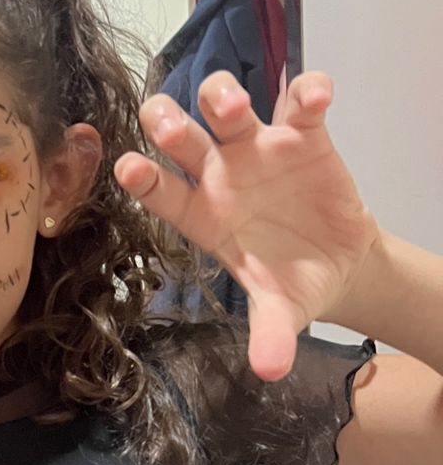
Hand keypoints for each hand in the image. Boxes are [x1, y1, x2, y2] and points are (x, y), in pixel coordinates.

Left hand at [115, 71, 378, 380]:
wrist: (336, 262)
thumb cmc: (291, 282)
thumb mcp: (281, 311)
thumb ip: (269, 333)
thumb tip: (270, 371)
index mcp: (201, 216)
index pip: (162, 194)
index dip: (144, 180)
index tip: (128, 166)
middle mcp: (220, 176)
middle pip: (183, 140)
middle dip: (170, 124)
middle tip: (163, 120)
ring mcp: (258, 150)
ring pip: (230, 110)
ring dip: (224, 98)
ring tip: (228, 103)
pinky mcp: (303, 136)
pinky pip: (301, 105)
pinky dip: (308, 93)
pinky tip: (315, 95)